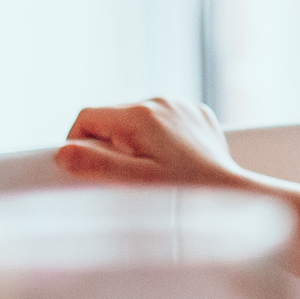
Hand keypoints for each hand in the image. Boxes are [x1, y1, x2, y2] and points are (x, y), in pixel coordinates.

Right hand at [56, 97, 248, 190]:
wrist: (235, 196)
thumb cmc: (186, 195)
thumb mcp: (135, 183)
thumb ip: (97, 166)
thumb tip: (64, 153)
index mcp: (140, 115)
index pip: (87, 117)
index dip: (78, 143)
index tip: (87, 168)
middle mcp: (161, 102)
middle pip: (112, 118)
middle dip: (109, 144)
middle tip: (124, 176)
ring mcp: (182, 107)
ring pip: (137, 120)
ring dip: (134, 142)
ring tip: (152, 172)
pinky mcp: (198, 116)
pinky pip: (165, 122)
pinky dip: (160, 140)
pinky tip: (172, 163)